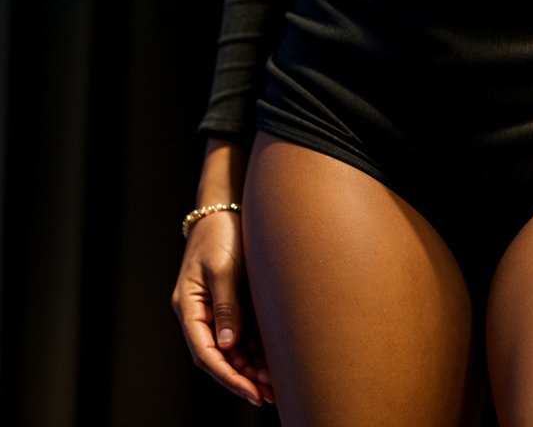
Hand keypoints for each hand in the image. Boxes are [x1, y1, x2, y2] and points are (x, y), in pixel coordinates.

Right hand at [171, 207, 274, 407]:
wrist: (227, 204)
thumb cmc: (221, 231)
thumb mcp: (223, 267)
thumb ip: (226, 306)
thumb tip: (228, 345)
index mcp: (189, 307)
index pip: (206, 353)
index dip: (228, 377)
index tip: (251, 391)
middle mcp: (199, 313)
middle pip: (219, 357)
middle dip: (243, 379)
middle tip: (270, 394)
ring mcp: (214, 309)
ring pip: (231, 350)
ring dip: (251, 368)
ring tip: (275, 384)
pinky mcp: (231, 303)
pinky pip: (241, 335)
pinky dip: (255, 350)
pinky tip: (273, 361)